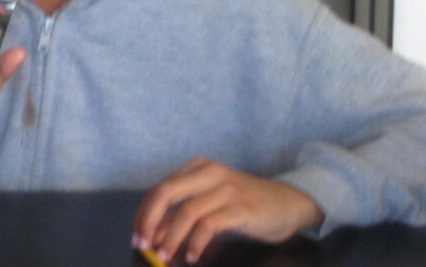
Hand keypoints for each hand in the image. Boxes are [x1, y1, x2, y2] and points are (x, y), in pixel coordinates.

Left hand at [132, 157, 322, 264]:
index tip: (136, 237)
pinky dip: (196, 243)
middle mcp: (209, 173)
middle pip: (166, 193)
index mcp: (197, 168)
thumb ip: (182, 214)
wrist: (288, 203)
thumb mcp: (210, 203)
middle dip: (148, 221)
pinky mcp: (241, 208)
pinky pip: (210, 225)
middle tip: (142, 246)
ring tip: (164, 257)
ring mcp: (226, 189)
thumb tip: (153, 234)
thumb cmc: (245, 204)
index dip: (143, 213)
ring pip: (187, 212)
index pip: (159, 188)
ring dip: (171, 238)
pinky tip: (191, 257)